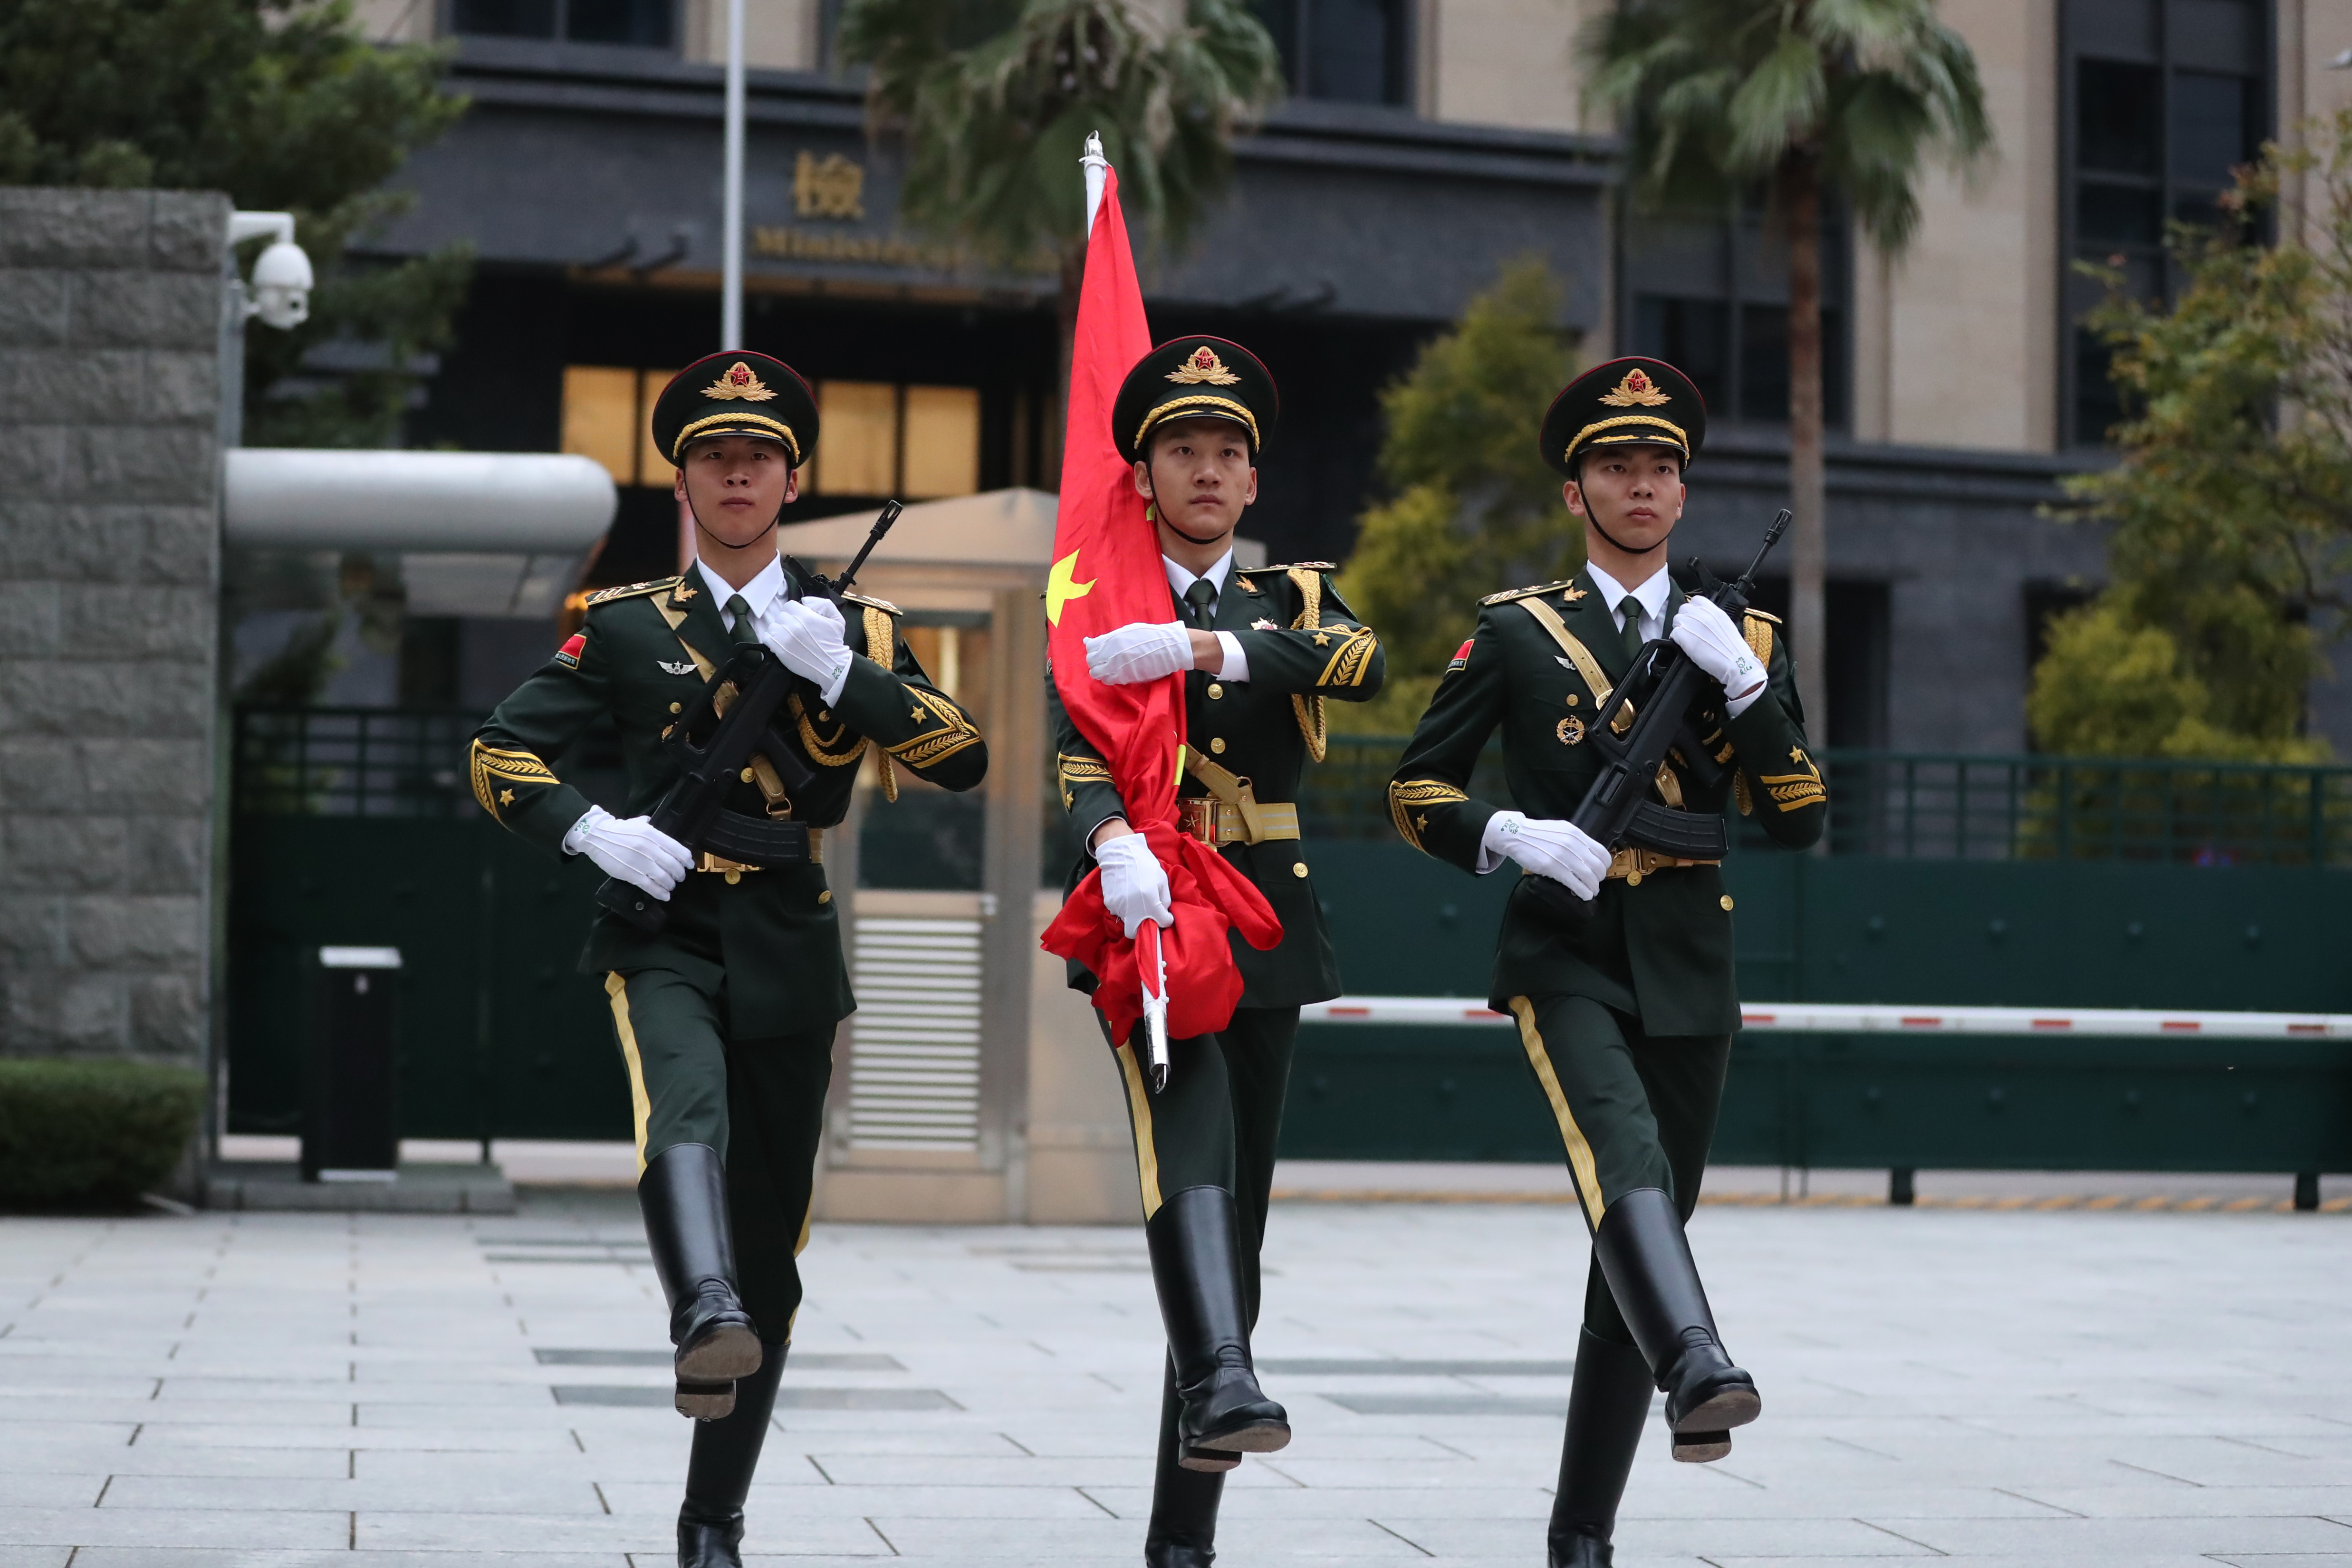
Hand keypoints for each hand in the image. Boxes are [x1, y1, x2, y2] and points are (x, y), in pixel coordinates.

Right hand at [568, 805, 692, 900]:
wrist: (596, 836)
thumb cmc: (618, 830)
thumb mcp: (637, 823)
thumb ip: (650, 826)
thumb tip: (660, 829)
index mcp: (653, 834)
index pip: (678, 849)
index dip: (687, 860)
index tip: (690, 865)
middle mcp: (650, 848)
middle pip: (673, 865)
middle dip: (680, 874)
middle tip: (680, 878)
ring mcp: (641, 862)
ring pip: (664, 877)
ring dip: (671, 885)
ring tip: (671, 886)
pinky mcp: (631, 874)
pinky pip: (650, 886)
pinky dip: (660, 893)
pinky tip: (664, 895)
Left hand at [764, 596, 853, 697]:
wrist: (832, 666)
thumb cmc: (834, 643)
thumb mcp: (837, 619)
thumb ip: (823, 604)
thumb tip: (804, 600)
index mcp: (806, 616)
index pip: (789, 605)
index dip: (794, 611)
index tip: (799, 619)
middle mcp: (794, 625)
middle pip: (781, 615)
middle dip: (787, 620)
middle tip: (795, 629)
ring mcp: (785, 638)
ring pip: (773, 626)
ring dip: (779, 630)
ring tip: (788, 636)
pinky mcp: (780, 650)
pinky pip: (767, 638)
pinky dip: (772, 639)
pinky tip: (781, 643)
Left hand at [1085, 621, 1192, 684]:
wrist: (1169, 647)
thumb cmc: (1151, 635)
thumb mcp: (1128, 631)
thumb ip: (1110, 638)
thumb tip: (1092, 641)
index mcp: (1112, 639)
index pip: (1090, 647)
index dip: (1092, 650)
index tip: (1097, 650)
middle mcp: (1112, 653)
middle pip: (1091, 661)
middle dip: (1095, 661)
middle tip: (1103, 660)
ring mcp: (1118, 666)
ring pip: (1097, 673)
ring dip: (1101, 671)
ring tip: (1109, 668)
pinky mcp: (1126, 677)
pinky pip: (1109, 680)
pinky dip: (1109, 678)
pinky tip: (1116, 673)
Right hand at [1093, 830, 1173, 937]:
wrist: (1120, 853)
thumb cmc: (1144, 864)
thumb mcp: (1162, 879)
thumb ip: (1165, 899)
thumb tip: (1163, 912)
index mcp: (1150, 902)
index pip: (1162, 922)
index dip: (1166, 920)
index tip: (1165, 916)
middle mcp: (1133, 909)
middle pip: (1135, 933)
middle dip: (1143, 929)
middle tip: (1148, 919)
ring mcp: (1119, 907)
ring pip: (1127, 921)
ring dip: (1133, 916)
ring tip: (1136, 900)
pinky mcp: (1109, 903)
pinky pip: (1118, 912)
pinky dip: (1124, 908)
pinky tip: (1126, 894)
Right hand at [1482, 811, 1609, 899]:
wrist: (1516, 834)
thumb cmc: (1537, 834)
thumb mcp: (1560, 830)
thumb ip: (1574, 841)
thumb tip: (1587, 855)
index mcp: (1575, 834)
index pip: (1602, 852)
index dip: (1605, 866)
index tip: (1600, 872)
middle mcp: (1572, 843)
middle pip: (1597, 866)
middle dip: (1599, 879)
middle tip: (1594, 884)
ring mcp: (1562, 855)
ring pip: (1588, 876)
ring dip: (1592, 888)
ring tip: (1590, 892)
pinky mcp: (1552, 867)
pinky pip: (1574, 883)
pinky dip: (1582, 892)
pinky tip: (1583, 895)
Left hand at [1670, 597, 1764, 698]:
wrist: (1736, 664)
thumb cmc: (1734, 650)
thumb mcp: (1727, 626)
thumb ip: (1714, 620)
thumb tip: (1704, 620)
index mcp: (1716, 611)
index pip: (1696, 600)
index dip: (1693, 609)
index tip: (1694, 618)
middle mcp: (1703, 615)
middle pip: (1683, 609)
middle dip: (1685, 619)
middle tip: (1689, 630)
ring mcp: (1693, 625)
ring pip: (1676, 619)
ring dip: (1680, 628)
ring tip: (1687, 639)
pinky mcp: (1684, 637)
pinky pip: (1673, 633)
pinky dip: (1676, 639)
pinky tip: (1685, 646)